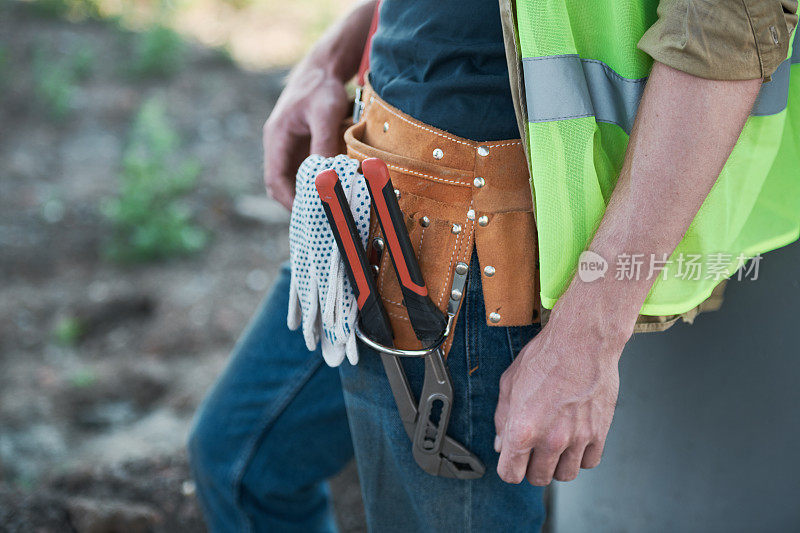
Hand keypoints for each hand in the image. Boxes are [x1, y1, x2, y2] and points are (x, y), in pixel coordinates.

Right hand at [262, 64, 349, 209]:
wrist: (323, 69)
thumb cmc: (322, 88)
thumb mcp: (325, 113)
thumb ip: (323, 143)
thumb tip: (324, 176)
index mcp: (276, 137)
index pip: (274, 179)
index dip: (288, 199)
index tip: (307, 213)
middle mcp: (279, 145)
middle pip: (280, 184)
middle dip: (296, 202)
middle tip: (319, 219)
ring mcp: (289, 147)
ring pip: (292, 180)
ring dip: (306, 195)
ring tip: (326, 211)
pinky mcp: (302, 147)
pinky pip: (303, 172)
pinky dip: (314, 184)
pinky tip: (332, 193)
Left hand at [493, 319, 623, 484]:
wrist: (582, 341)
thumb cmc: (545, 357)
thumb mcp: (509, 384)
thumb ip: (502, 418)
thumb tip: (502, 444)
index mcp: (522, 429)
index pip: (510, 474)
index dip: (509, 468)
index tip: (513, 461)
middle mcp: (550, 439)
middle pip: (538, 478)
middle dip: (532, 467)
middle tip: (533, 449)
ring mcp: (577, 438)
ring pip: (565, 475)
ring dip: (557, 464)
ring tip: (554, 444)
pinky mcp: (599, 433)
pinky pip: (588, 463)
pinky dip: (580, 456)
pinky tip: (574, 439)